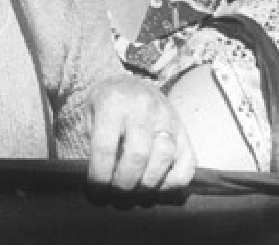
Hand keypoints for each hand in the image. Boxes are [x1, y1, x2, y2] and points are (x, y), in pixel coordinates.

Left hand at [84, 76, 196, 191]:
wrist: (131, 83)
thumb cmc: (107, 104)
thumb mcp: (90, 112)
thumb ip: (93, 141)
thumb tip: (100, 181)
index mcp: (113, 103)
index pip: (105, 146)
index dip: (99, 175)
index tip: (96, 192)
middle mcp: (143, 108)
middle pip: (137, 155)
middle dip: (124, 184)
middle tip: (116, 196)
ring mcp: (167, 118)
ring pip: (163, 158)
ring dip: (148, 184)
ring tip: (135, 193)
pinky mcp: (184, 130)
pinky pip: (187, 163)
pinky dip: (174, 182)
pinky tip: (158, 186)